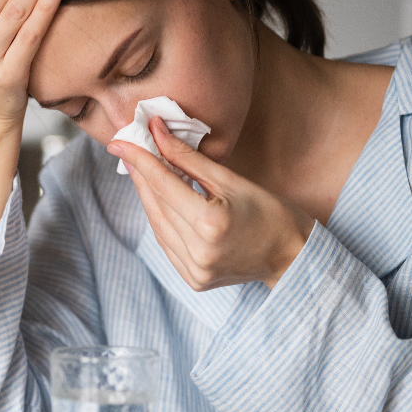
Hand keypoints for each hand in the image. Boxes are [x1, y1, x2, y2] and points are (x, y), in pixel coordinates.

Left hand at [107, 117, 314, 289]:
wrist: (293, 257)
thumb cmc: (270, 213)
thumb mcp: (231, 180)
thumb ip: (189, 159)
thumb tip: (157, 132)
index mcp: (210, 223)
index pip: (163, 184)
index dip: (139, 160)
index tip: (118, 143)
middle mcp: (198, 250)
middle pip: (156, 204)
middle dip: (141, 175)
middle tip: (128, 151)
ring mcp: (194, 269)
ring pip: (157, 225)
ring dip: (148, 198)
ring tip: (143, 173)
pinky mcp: (193, 280)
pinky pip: (166, 244)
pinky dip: (161, 221)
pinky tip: (160, 202)